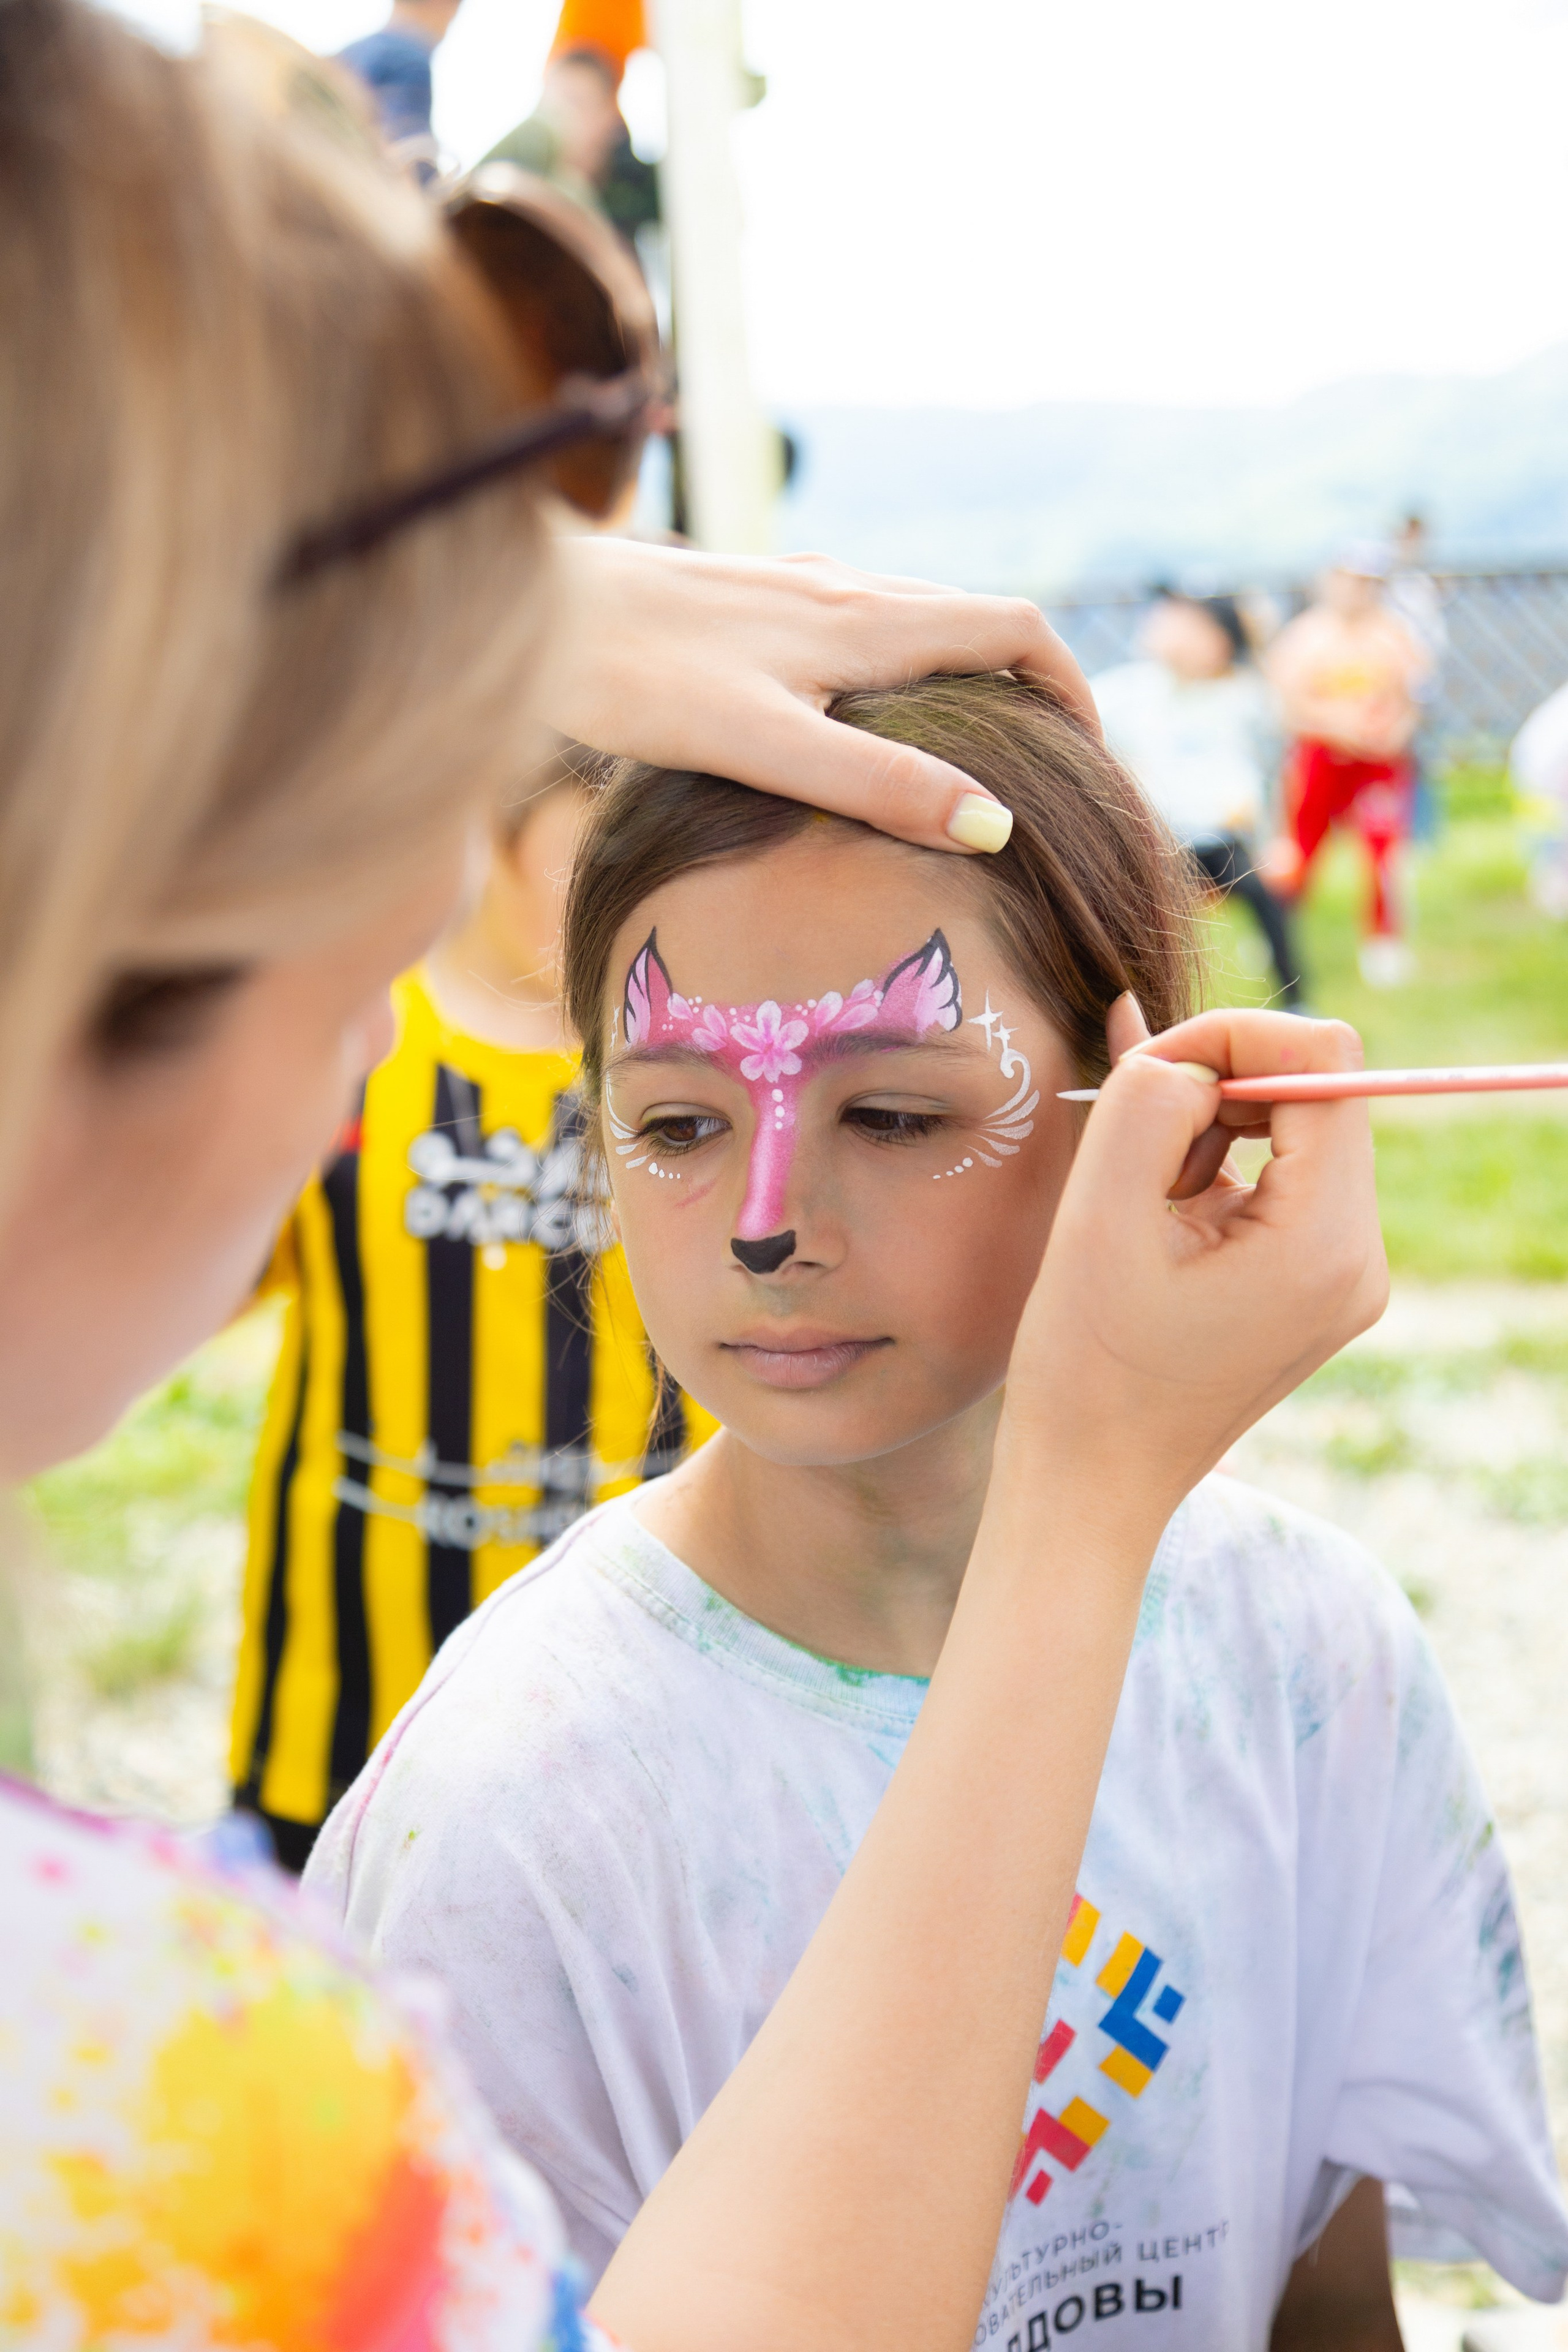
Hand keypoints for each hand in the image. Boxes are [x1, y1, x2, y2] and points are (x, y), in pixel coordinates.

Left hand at [545, 540, 1098, 853]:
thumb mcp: (768, 746)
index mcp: (865, 623)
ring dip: (959, 678)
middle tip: (1045, 767)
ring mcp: (793, 589)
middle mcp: (842, 590)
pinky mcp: (746, 599)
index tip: (1094, 755)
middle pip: (974, 624)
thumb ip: (879, 787)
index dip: (1073, 690)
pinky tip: (848, 720)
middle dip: (1027, 688)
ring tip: (962, 754)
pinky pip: (851, 626)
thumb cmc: (636, 679)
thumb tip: (996, 827)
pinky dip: (891, 670)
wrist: (529, 606)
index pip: (1016, 632)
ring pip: (911, 623)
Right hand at [1002, 1001, 1386, 1532]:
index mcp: (1325, 1241)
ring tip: (1143, 1207)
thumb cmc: (1086, 1371)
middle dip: (1216, 1090)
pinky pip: (1278, 1182)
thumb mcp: (1099, 1219)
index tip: (1151, 1076)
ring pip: (1290, 1131)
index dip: (1231, 1035)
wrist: (1091, 1486)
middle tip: (1134, 1150)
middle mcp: (1359, 1257)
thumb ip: (1146, 1104)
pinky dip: (1213, 1174)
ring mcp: (1342, 1276)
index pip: (1321, 1060)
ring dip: (1208, 1135)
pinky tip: (1158, 1227)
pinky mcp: (1312, 1286)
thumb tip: (1186, 1059)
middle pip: (1313, 1090)